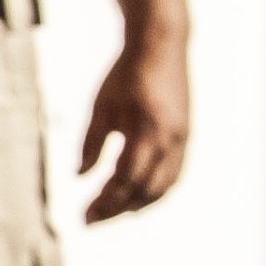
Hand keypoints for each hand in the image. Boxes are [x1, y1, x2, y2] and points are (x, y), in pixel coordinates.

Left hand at [78, 30, 189, 222]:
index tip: (82, 216)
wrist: (161, 44)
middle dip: (116, 209)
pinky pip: (173, 173)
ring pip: (163, 186)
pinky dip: (155, 190)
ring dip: (137, 204)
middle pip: (144, 190)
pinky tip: (135, 196)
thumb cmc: (125, 73)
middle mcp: (171, 141)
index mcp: (148, 132)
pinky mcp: (185, 135)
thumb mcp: (100, 106)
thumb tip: (79, 177)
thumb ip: (90, 143)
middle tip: (90, 220)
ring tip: (110, 213)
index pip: (124, 181)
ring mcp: (182, 139)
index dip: (104, 202)